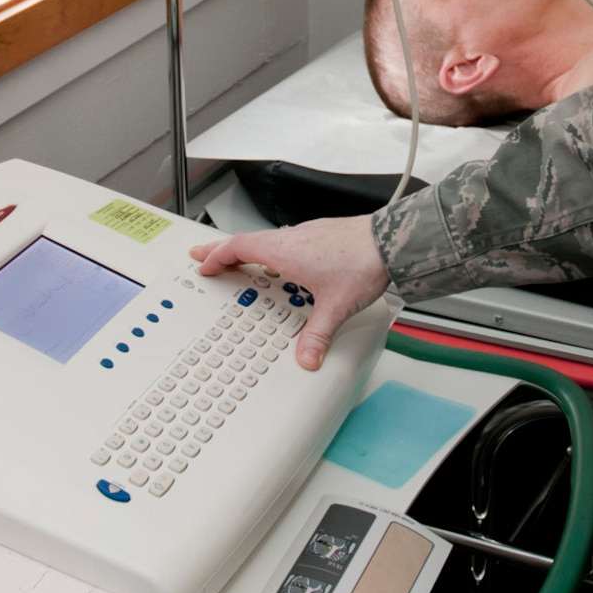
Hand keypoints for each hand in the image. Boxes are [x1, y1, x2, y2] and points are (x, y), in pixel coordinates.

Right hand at [189, 216, 390, 369]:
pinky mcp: (321, 234)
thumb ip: (317, 335)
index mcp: (284, 251)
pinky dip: (273, 250)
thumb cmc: (362, 263)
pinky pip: (286, 240)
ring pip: (267, 239)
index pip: (237, 249)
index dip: (216, 258)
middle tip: (204, 255)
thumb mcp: (335, 306)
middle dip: (223, 250)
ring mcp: (307, 234)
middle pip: (246, 241)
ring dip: (249, 250)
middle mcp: (292, 238)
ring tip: (241, 262)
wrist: (390, 241)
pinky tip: (284, 263)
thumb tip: (306, 359)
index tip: (203, 266)